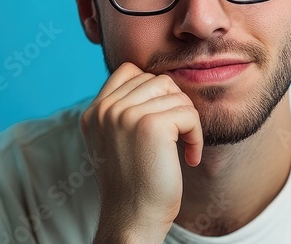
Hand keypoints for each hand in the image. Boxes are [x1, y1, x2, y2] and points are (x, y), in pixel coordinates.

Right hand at [81, 62, 203, 242]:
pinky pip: (188, 113)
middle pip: (156, 80)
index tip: (162, 124)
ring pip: (175, 94)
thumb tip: (159, 83)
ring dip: (187, 121)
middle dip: (174, 105)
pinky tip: (190, 158)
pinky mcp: (151, 125)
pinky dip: (197, 135)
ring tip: (183, 147)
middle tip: (177, 136)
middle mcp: (105, 110)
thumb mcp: (115, 143)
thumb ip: (123, 112)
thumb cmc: (133, 185)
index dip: (153, 90)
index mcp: (94, 113)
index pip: (129, 71)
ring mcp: (125, 115)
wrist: (132, 220)